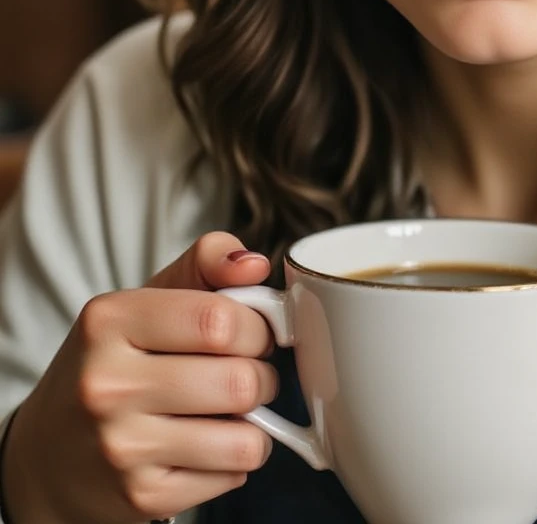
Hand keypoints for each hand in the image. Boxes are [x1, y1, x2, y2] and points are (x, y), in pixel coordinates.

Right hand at [1, 232, 277, 523]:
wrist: (49, 454)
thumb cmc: (116, 362)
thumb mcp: (148, 298)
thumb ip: (206, 264)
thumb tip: (254, 265)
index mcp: (110, 321)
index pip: (220, 319)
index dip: (257, 326)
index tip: (252, 331)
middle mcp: (108, 385)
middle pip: (239, 380)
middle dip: (263, 375)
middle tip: (246, 372)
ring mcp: (122, 447)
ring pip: (246, 436)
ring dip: (256, 422)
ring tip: (231, 409)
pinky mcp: (141, 496)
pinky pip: (232, 475)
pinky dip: (234, 459)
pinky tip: (206, 444)